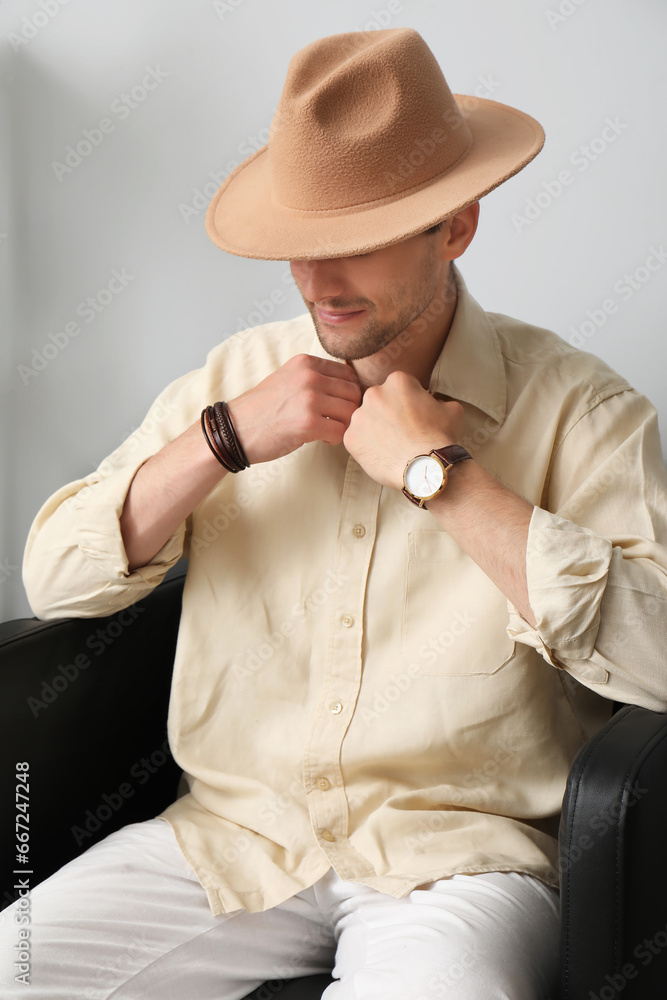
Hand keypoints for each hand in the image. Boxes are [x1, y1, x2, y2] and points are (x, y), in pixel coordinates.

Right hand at [227, 354, 361, 464]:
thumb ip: (314, 377)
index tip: (337, 406)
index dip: (347, 393)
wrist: (235, 430)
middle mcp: (309, 376)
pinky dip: (335, 439)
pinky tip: (321, 439)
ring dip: (343, 425)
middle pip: (353, 393)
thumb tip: (348, 386)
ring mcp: (309, 399)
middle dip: (349, 410)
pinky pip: (341, 432)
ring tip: (328, 430)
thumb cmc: (262, 409)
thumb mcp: (287, 379)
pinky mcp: (308, 423)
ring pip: (350, 412)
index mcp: (305, 363)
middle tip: (335, 421)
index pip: (348, 374)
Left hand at [343, 370, 463, 488]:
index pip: (399, 388)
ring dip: (376, 429)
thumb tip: (435, 404)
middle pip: (379, 401)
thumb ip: (439, 401)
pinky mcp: (350, 438)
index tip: (412, 416)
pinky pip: (356, 440)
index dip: (407, 403)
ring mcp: (359, 416)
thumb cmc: (440, 438)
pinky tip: (382, 455)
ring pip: (366, 420)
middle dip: (388, 413)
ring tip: (392, 446)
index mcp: (397, 381)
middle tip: (401, 432)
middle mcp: (374, 393)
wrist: (426, 468)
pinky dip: (366, 447)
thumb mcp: (451, 410)